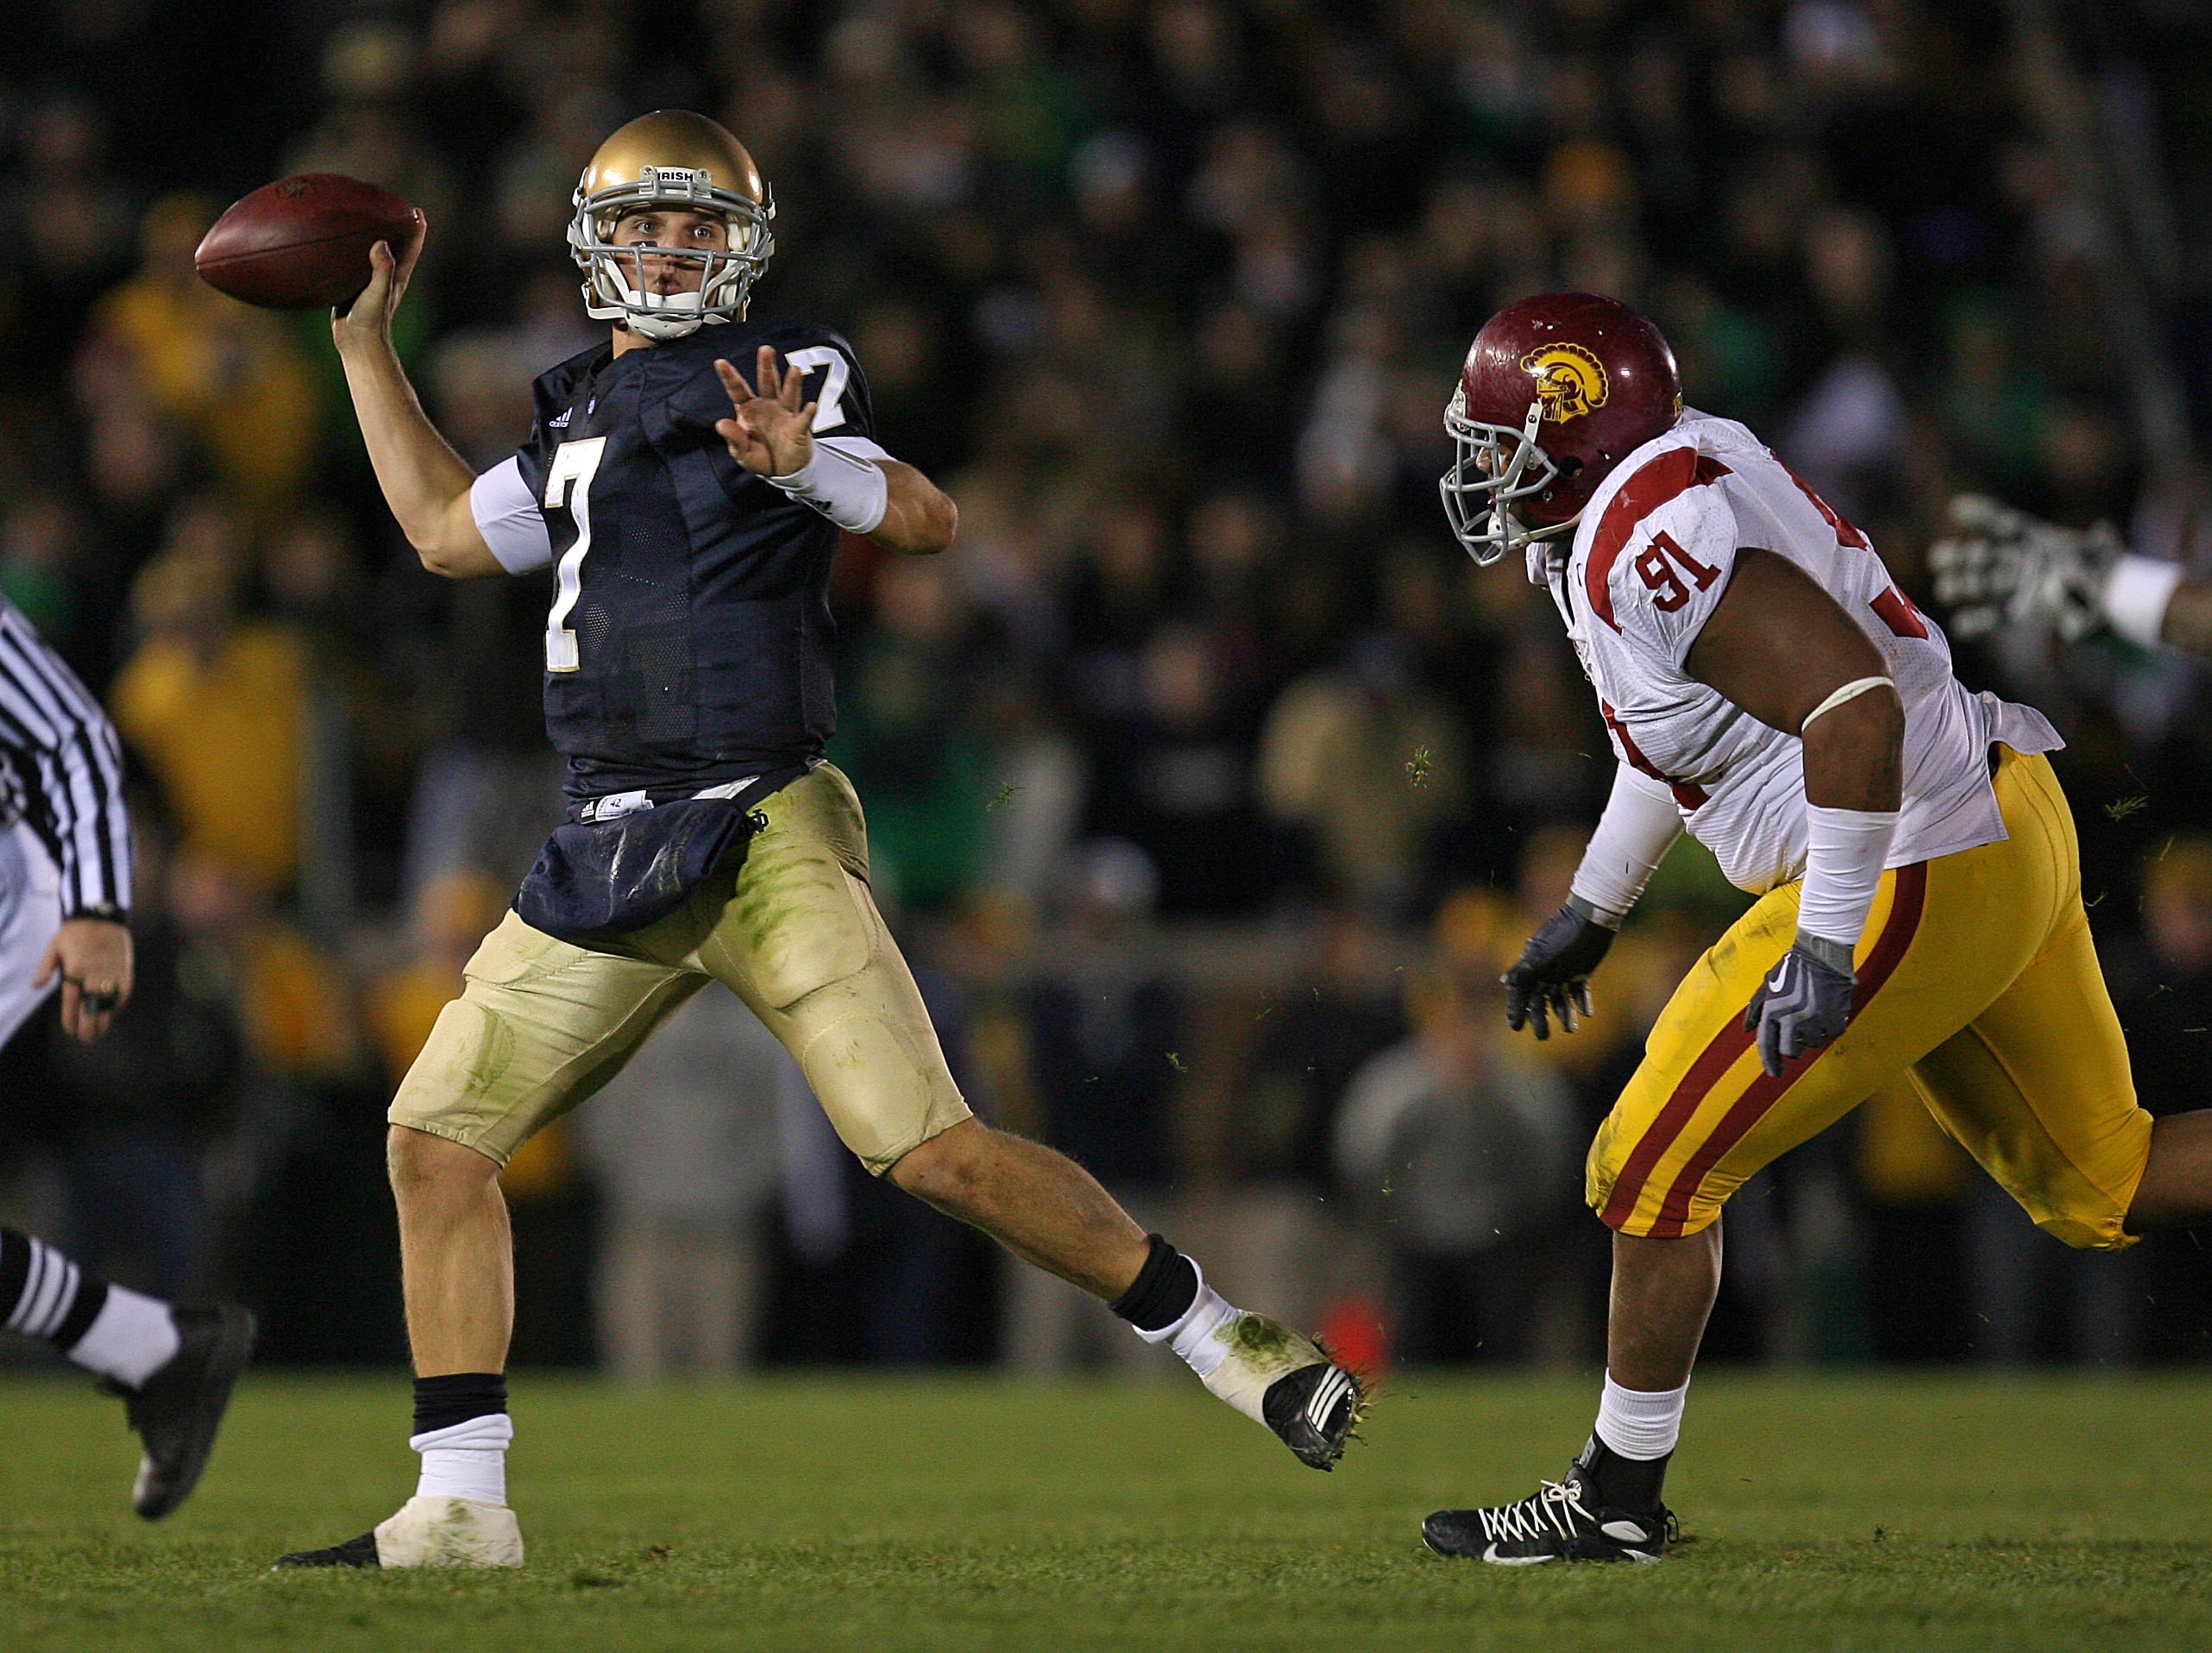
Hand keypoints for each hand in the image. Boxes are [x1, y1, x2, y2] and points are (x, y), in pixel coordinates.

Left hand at [35, 917, 133, 1043]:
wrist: (102, 915)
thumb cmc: (75, 932)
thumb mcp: (54, 947)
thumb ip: (45, 968)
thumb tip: (36, 986)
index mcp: (75, 970)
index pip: (72, 1002)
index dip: (71, 1019)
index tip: (70, 1030)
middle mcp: (94, 975)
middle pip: (92, 1008)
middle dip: (89, 1026)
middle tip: (86, 1038)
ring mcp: (112, 974)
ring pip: (109, 1005)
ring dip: (105, 1020)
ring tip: (99, 1031)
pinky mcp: (126, 971)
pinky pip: (123, 994)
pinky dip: (117, 1006)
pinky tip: (112, 1012)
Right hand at [332, 215, 427, 355]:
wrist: (356, 344)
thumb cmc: (371, 321)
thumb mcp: (378, 293)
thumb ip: (382, 270)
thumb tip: (382, 243)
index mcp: (397, 276)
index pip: (411, 247)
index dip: (416, 228)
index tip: (415, 210)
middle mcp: (385, 276)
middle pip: (394, 246)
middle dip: (393, 226)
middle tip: (387, 205)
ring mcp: (368, 282)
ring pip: (370, 253)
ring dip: (368, 236)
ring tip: (358, 216)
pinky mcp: (351, 287)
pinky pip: (349, 263)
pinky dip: (344, 251)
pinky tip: (329, 242)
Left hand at [715, 346, 817, 477]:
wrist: (783, 470)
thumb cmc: (760, 456)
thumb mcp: (741, 451)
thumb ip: (733, 438)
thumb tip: (721, 424)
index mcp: (749, 408)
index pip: (738, 390)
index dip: (729, 377)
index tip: (720, 362)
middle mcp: (769, 405)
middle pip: (767, 383)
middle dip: (767, 366)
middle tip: (766, 350)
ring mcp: (786, 414)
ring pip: (789, 395)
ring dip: (792, 384)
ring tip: (795, 370)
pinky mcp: (799, 428)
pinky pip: (804, 420)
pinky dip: (808, 414)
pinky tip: (811, 406)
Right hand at [1502, 903, 1615, 1038]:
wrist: (1591, 919)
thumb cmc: (1564, 937)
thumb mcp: (1543, 956)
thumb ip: (1524, 970)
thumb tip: (1504, 982)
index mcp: (1531, 967)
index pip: (1519, 993)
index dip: (1515, 1010)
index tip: (1515, 1027)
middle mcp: (1544, 971)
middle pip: (1538, 1000)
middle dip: (1540, 1019)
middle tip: (1543, 1038)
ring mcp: (1562, 971)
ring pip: (1559, 998)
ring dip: (1564, 1014)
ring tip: (1571, 1029)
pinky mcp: (1580, 970)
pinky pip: (1578, 991)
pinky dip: (1580, 1002)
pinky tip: (1585, 1013)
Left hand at [1742, 942, 1853, 1077]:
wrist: (1821, 955)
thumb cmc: (1791, 968)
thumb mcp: (1766, 985)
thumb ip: (1755, 1009)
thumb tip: (1747, 1030)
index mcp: (1773, 1011)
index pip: (1767, 1045)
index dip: (1769, 1063)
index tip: (1775, 1074)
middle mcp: (1792, 1019)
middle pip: (1790, 1051)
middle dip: (1791, 1049)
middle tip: (1796, 1039)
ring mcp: (1815, 1020)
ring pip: (1812, 1044)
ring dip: (1811, 1036)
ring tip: (1812, 1015)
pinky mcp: (1835, 1019)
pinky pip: (1831, 1035)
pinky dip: (1829, 1029)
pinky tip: (1826, 1013)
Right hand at [1928, 494, 2120, 641]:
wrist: (2113, 601)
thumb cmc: (2106, 571)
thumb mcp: (2100, 551)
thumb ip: (2098, 542)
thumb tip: (2101, 530)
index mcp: (2038, 541)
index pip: (2005, 526)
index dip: (1981, 517)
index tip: (1956, 510)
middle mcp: (2024, 561)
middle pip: (1984, 557)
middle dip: (1959, 557)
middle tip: (1937, 559)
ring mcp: (2020, 587)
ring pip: (1982, 584)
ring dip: (1962, 586)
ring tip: (1945, 589)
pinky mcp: (2023, 612)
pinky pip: (1993, 617)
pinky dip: (1975, 622)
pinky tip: (1959, 623)